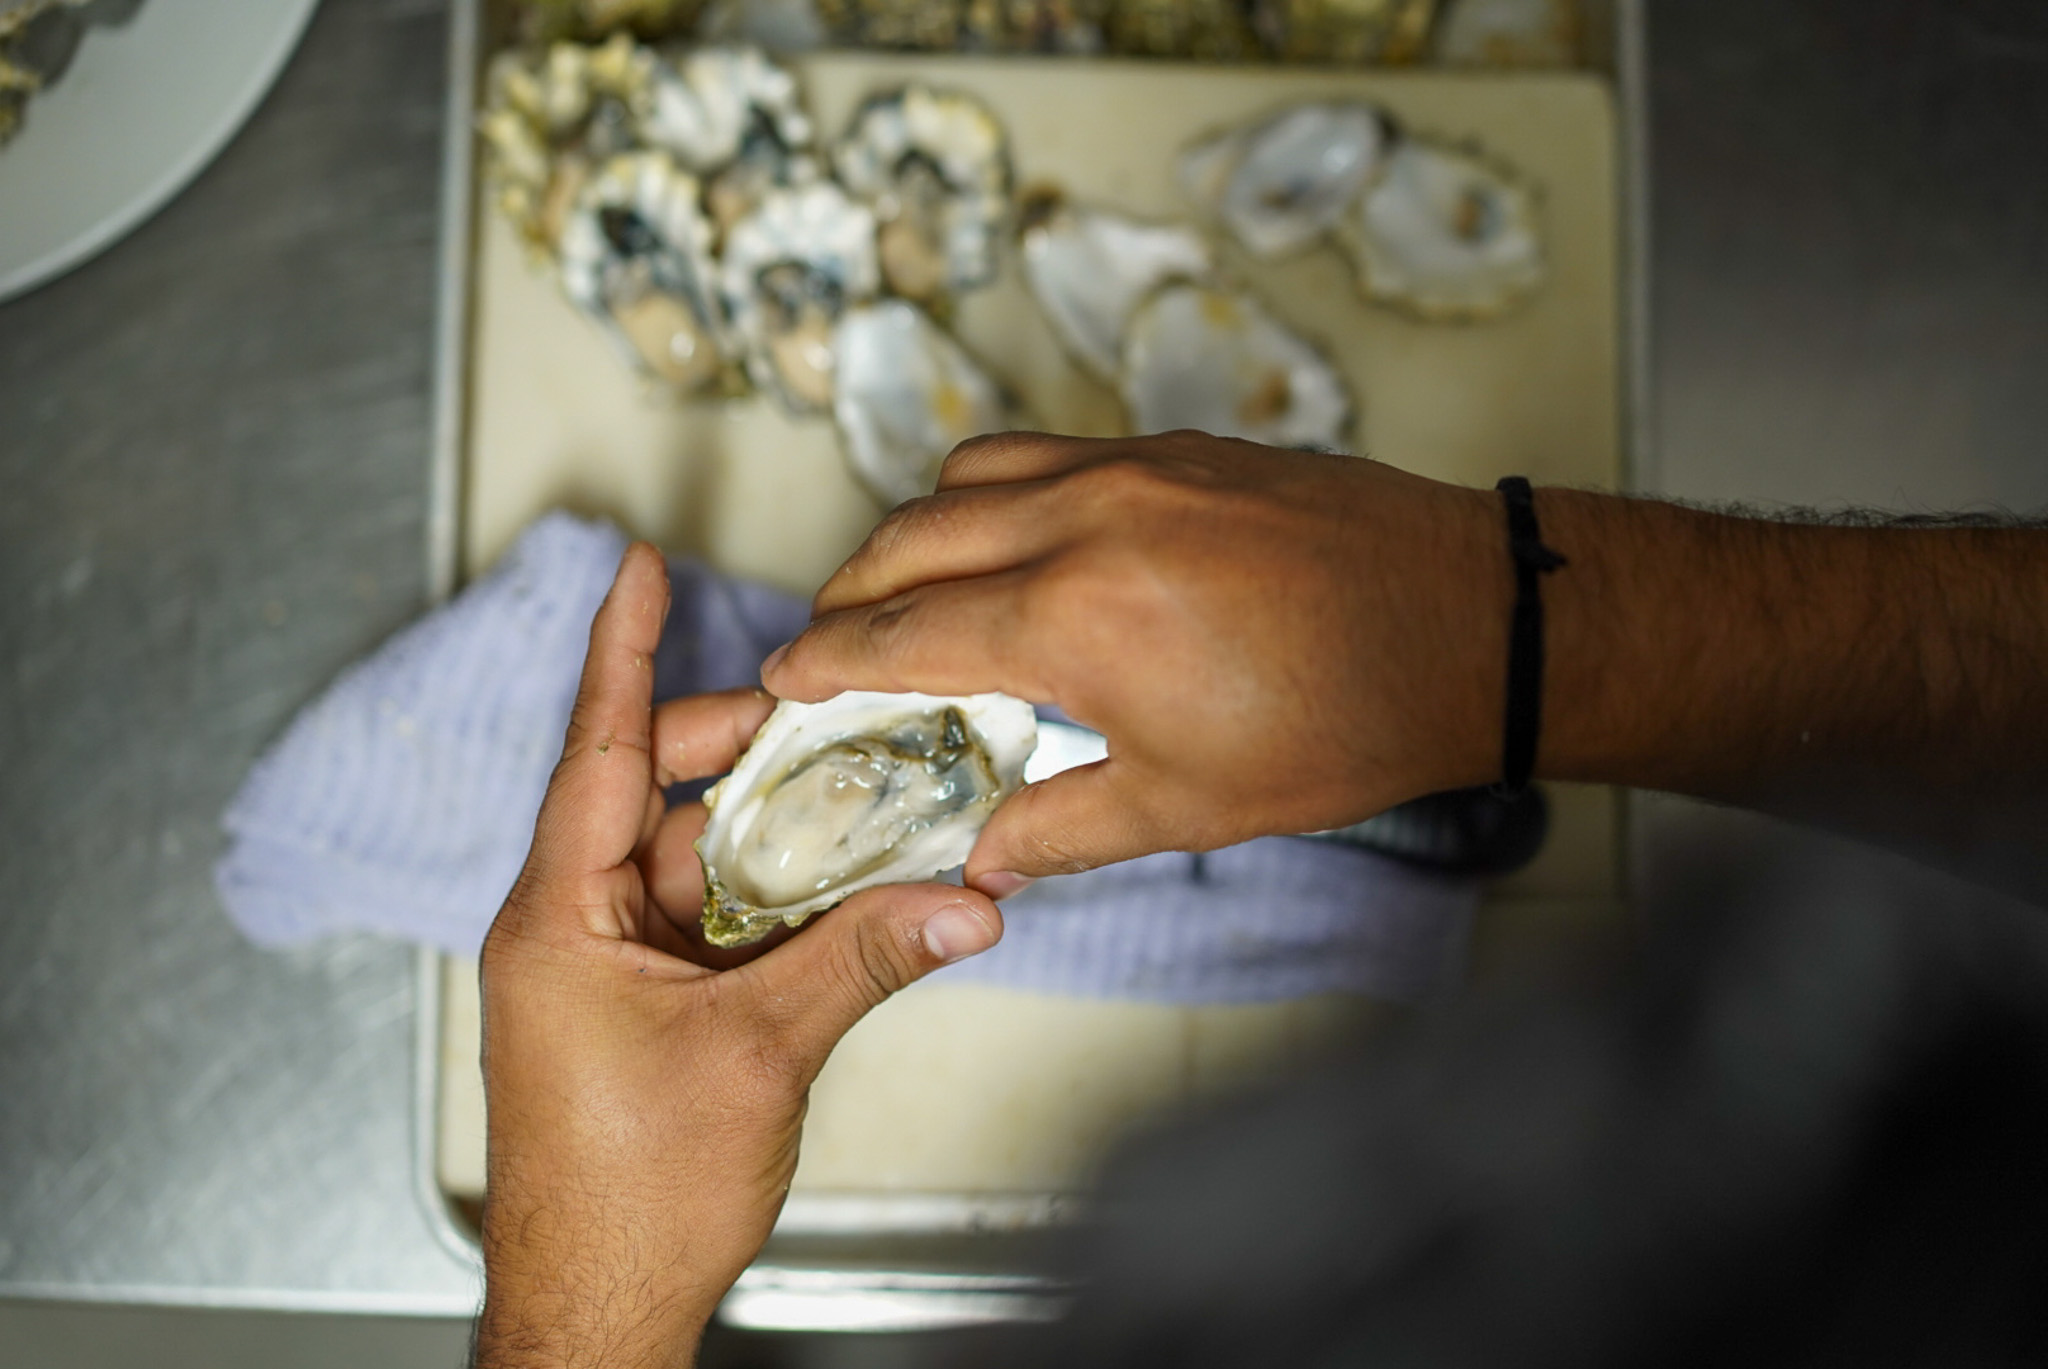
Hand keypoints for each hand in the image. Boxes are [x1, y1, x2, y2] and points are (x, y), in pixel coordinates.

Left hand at [473, 544, 1003, 1367]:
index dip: (624, 651)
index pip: (600, 751)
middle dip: (756, 751)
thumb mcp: (757, 1055)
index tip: (638, 570)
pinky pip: (732, 923)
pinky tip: (862, 892)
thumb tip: (958, 903)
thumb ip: (862, 961)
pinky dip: (793, 905)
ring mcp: (621, 969)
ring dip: (793, 840)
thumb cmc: (623, 1203)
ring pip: (715, 863)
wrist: (604, 1310)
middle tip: (838, 710)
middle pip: (674, 798)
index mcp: (560, 918)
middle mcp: (581, 927)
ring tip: (878, 801)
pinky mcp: (662, 1007)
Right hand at [761, 431, 1510, 893]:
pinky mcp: (1175, 447)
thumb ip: (1063, 827)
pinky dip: (992, 493)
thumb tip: (983, 858)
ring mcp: (1130, 466)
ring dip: (913, 530)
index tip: (781, 681)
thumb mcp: (1189, 804)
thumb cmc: (1342, 722)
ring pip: (968, 474)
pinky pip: (1043, 451)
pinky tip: (1011, 542)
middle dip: (848, 594)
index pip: (900, 633)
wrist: (1470, 624)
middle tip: (827, 645)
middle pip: (908, 539)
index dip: (825, 662)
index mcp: (1072, 614)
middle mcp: (1082, 517)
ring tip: (906, 590)